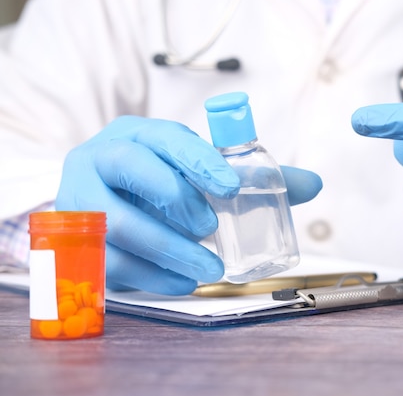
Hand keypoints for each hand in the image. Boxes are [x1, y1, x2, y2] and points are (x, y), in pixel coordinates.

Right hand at [57, 116, 321, 294]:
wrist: (104, 201)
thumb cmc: (161, 184)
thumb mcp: (199, 174)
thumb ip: (252, 178)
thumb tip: (314, 184)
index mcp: (136, 134)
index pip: (165, 137)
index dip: (198, 159)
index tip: (232, 187)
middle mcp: (99, 158)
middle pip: (130, 169)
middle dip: (176, 199)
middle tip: (212, 228)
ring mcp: (80, 200)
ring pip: (116, 223)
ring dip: (168, 249)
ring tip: (209, 267)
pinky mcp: (74, 243)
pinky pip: (107, 263)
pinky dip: (150, 277)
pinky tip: (183, 282)